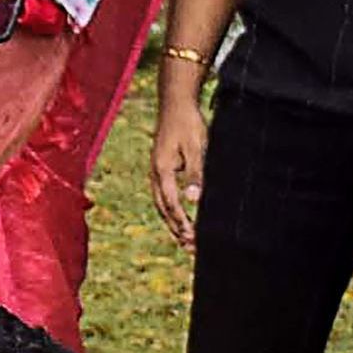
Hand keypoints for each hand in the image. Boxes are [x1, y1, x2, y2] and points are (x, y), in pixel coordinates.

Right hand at [151, 95, 207, 248]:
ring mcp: (156, 171)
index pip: (171, 204)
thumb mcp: (197, 147)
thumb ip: (195, 174)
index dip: (182, 223)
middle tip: (190, 247)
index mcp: (162, 171)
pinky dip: (171, 210)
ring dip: (173, 222)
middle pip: (163, 209)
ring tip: (185, 239)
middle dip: (176, 229)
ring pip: (161, 204)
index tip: (194, 238)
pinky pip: (163, 195)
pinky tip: (180, 216)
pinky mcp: (161, 168)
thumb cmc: (188, 124)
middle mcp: (155, 174)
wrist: (176, 104)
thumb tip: (194, 200)